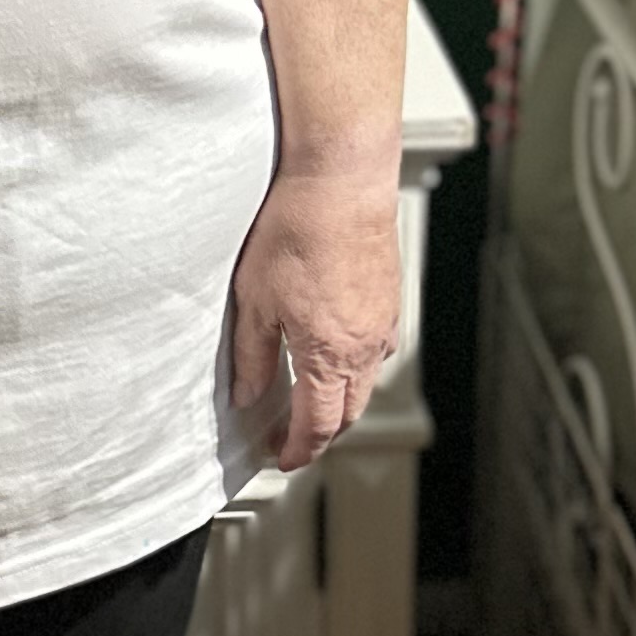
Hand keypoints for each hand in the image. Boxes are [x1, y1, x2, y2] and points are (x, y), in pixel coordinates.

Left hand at [230, 163, 403, 469]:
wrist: (341, 178)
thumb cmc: (299, 227)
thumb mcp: (254, 299)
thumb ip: (251, 354)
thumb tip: (246, 392)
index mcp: (330, 354)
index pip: (318, 425)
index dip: (298, 448)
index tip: (283, 457)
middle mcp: (365, 345)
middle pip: (348, 412)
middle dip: (321, 433)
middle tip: (291, 436)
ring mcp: (383, 322)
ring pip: (366, 381)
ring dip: (341, 400)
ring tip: (310, 396)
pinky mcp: (389, 297)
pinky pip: (376, 348)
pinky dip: (356, 365)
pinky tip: (336, 349)